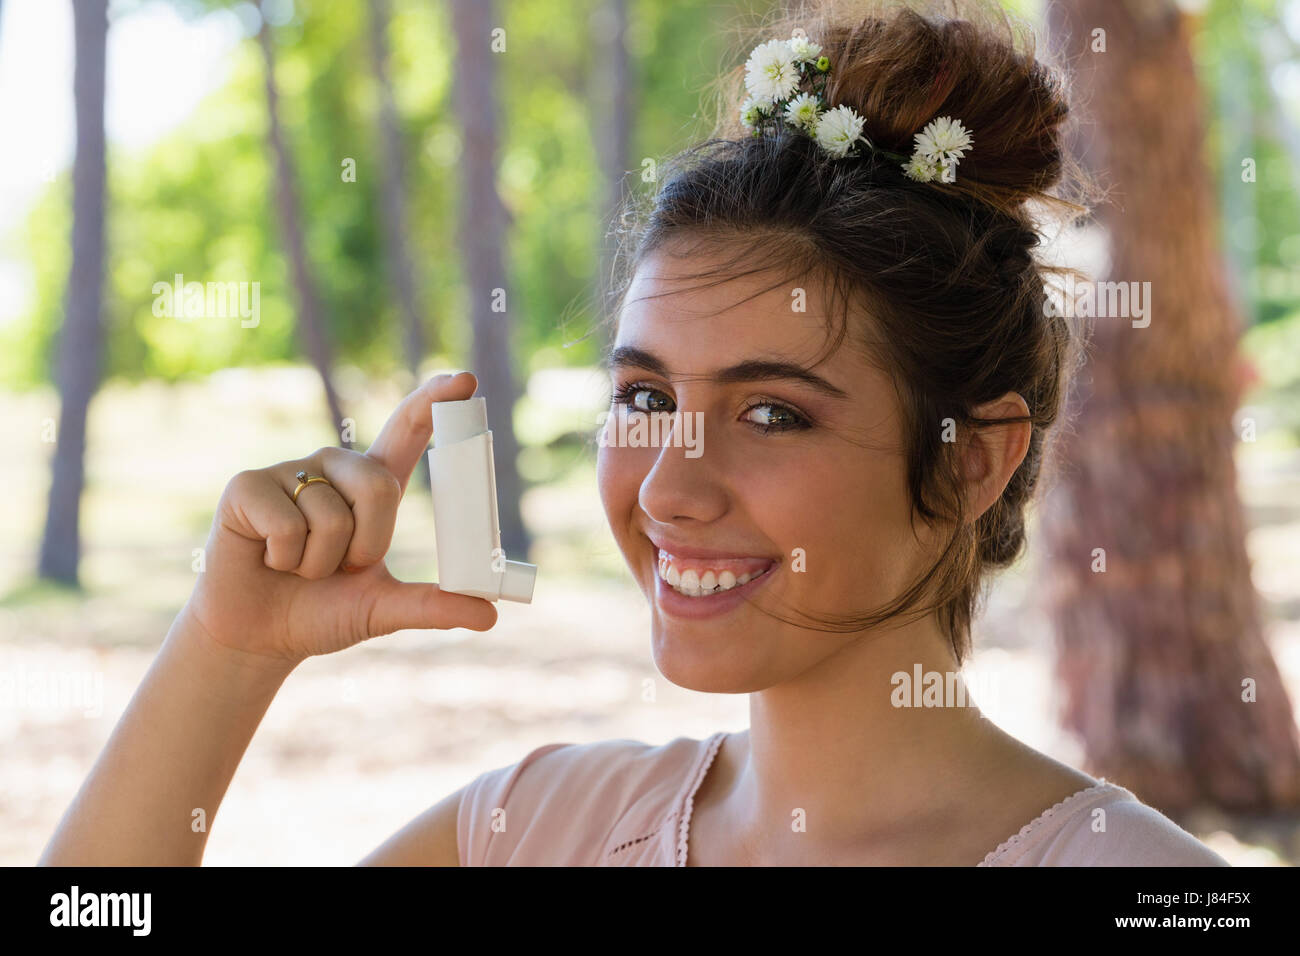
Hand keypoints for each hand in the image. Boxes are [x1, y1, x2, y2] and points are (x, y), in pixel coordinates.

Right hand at [184, 371, 497, 661]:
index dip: (433, 402)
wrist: (257, 636)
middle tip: (341, 568)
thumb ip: (433, 606)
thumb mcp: (382, 609)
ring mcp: (289, 472)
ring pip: (332, 518)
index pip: (406, 431)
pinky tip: (267, 559)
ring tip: (297, 566)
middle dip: (367, 545)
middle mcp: (333, 468)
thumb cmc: (319, 612)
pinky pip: (288, 527)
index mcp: (370, 485)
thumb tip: (490, 615)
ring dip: (320, 563)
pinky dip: (284, 559)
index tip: (467, 381)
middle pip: (379, 486)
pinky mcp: (247, 485)